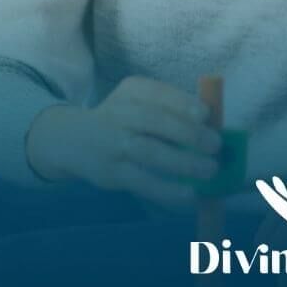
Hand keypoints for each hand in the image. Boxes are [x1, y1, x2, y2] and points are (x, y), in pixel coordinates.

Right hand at [26, 76, 221, 207]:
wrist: (71, 139)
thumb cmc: (121, 117)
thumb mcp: (138, 100)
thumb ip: (170, 108)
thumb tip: (211, 125)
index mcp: (131, 91)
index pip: (157, 92)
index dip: (183, 103)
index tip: (206, 115)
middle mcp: (119, 114)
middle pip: (154, 121)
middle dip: (188, 133)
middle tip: (215, 146)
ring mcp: (113, 144)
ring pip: (149, 152)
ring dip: (183, 162)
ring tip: (209, 170)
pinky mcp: (111, 173)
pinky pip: (142, 182)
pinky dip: (168, 189)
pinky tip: (189, 194)